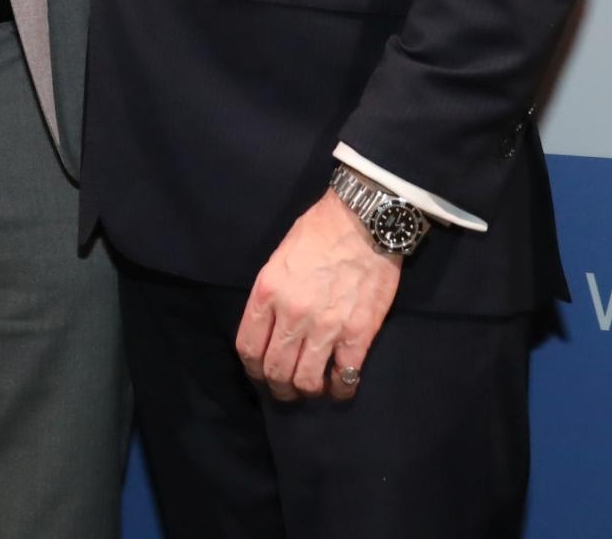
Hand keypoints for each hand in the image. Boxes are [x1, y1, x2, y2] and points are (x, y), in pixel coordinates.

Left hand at [235, 191, 403, 402]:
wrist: (363, 220)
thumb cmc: (319, 231)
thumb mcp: (279, 258)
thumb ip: (271, 294)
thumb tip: (271, 326)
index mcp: (267, 292)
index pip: (248, 348)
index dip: (253, 369)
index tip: (262, 373)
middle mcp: (291, 315)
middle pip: (275, 371)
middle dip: (279, 387)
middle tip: (288, 388)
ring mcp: (325, 327)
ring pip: (306, 381)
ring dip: (308, 392)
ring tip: (315, 388)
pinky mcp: (358, 334)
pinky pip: (346, 378)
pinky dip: (342, 389)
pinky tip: (342, 386)